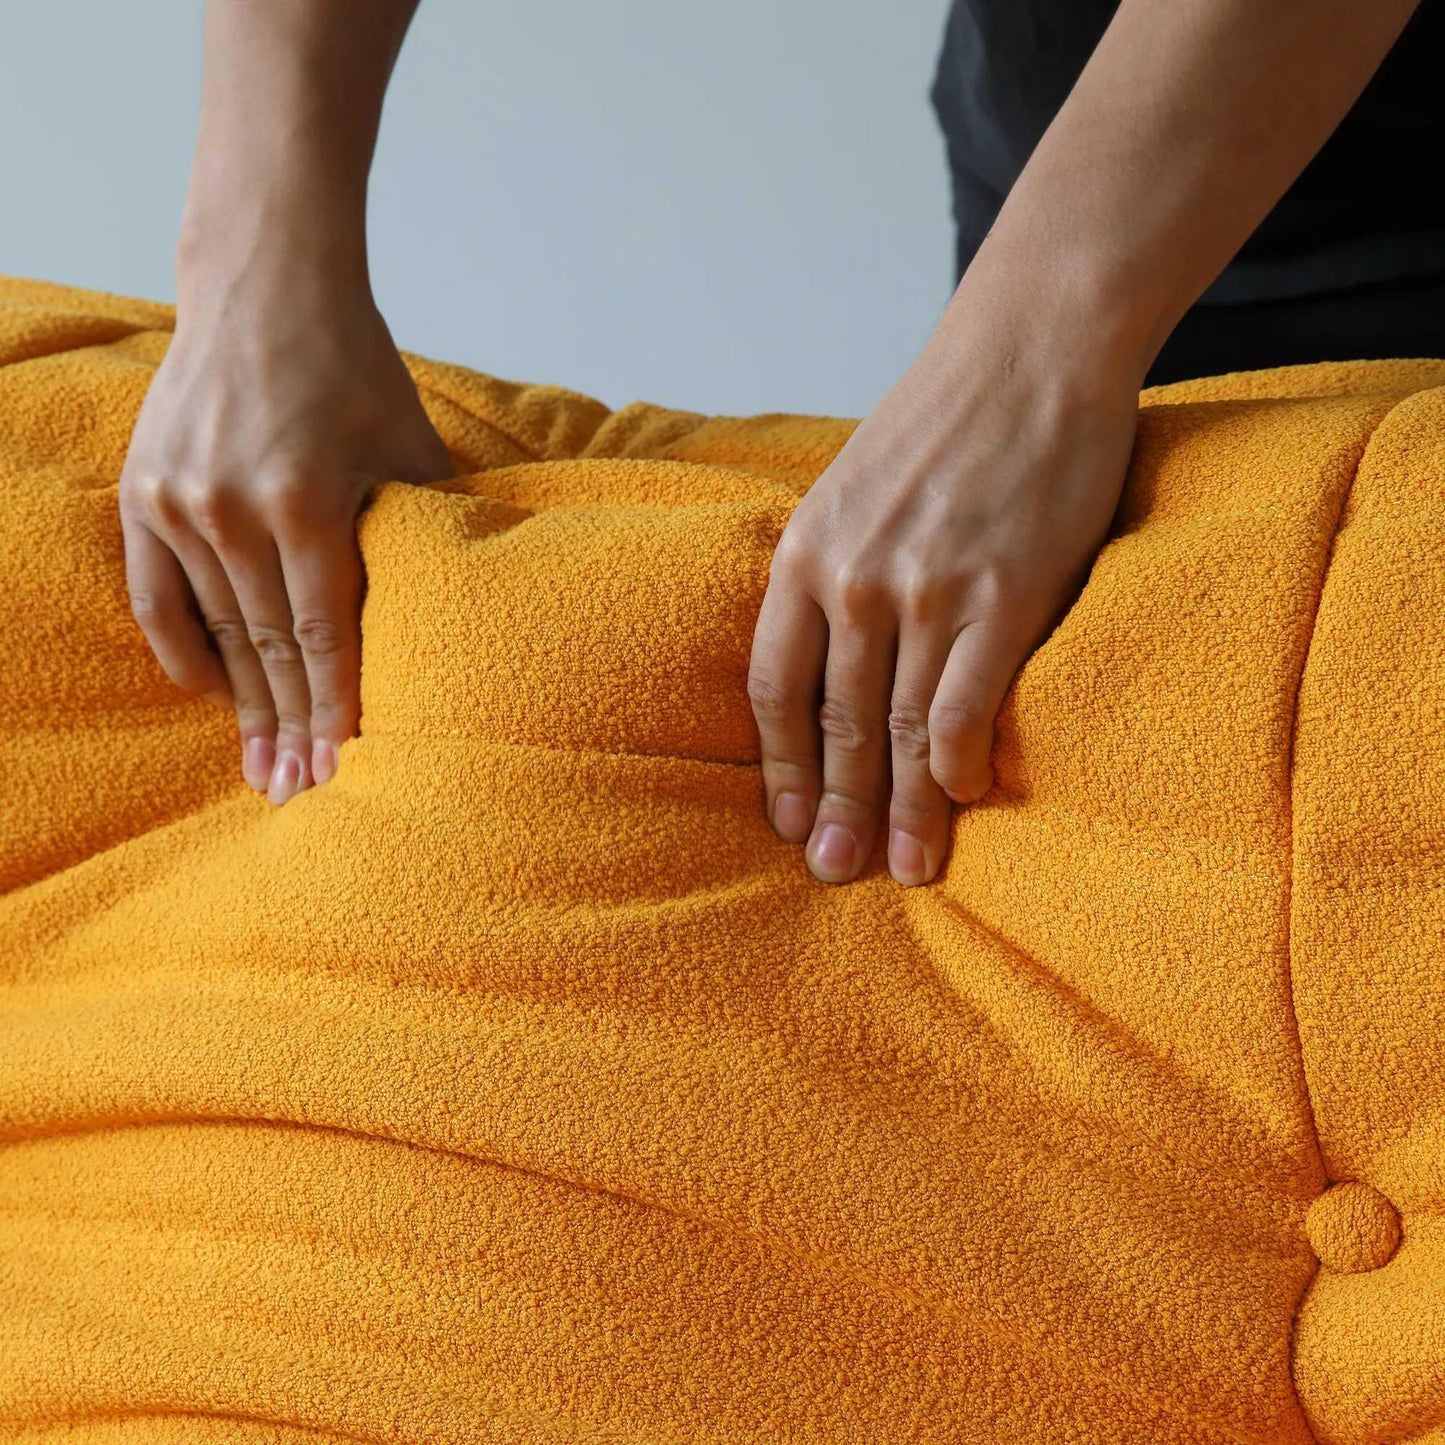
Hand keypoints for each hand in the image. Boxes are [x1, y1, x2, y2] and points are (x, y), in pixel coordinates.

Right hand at [119, 268, 454, 803]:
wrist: (263, 287)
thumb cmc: (352, 366)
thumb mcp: (410, 445)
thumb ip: (429, 529)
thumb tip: (466, 608)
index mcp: (305, 499)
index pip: (324, 635)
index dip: (336, 709)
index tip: (344, 770)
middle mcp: (231, 508)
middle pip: (269, 648)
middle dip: (291, 728)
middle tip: (301, 796)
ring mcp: (178, 502)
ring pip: (217, 633)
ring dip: (242, 708)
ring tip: (262, 769)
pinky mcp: (143, 492)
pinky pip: (157, 600)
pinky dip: (185, 654)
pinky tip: (213, 699)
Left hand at [748, 308, 1141, 886]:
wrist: (1030, 350)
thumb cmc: (942, 422)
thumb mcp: (850, 488)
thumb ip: (830, 569)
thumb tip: (830, 655)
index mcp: (805, 553)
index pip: (774, 689)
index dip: (779, 768)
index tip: (786, 821)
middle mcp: (853, 580)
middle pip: (834, 725)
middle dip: (835, 809)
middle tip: (835, 872)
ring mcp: (925, 591)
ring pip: (900, 731)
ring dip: (904, 811)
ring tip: (906, 868)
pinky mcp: (1002, 595)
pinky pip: (966, 707)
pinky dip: (961, 764)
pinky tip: (966, 796)